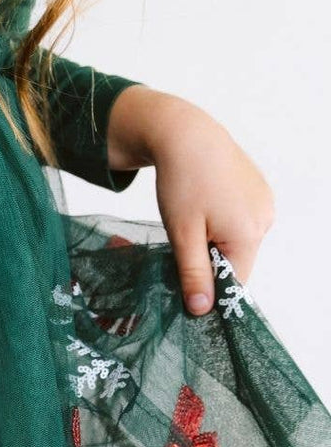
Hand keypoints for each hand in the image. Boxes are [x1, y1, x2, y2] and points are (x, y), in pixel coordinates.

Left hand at [107, 85, 275, 314]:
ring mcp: (264, 204)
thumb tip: (202, 309)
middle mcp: (264, 220)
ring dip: (212, 244)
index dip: (209, 290)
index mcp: (249, 234)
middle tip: (181, 246)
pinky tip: (203, 209)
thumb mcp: (182, 235)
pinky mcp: (258, 193)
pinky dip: (220, 226)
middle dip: (208, 264)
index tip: (183, 285)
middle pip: (236, 263)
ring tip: (192, 221)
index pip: (234, 283)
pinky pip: (239, 224)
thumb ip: (193, 274)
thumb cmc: (182, 184)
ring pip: (237, 244)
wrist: (187, 137)